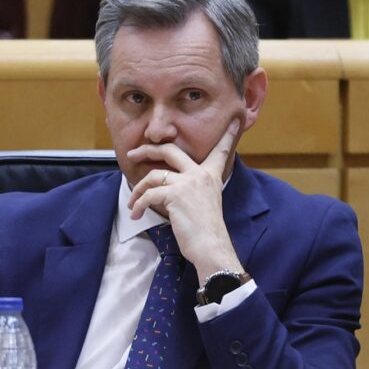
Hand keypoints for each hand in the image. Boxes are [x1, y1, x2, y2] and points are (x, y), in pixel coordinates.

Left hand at [126, 119, 243, 279]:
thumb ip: (192, 190)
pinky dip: (138, 205)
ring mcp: (188, 183)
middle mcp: (201, 174)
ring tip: (133, 201)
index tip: (235, 120)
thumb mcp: (205, 204)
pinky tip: (136, 214)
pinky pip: (149, 194)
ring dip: (138, 189)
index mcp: (212, 176)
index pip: (220, 151)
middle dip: (147, 150)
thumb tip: (168, 188)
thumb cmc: (207, 232)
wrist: (211, 247)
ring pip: (153, 175)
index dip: (227, 135)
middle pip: (169, 150)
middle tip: (134, 153)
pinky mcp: (175, 195)